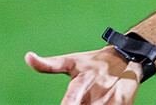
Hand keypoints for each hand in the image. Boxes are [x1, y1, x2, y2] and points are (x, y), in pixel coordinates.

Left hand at [25, 48, 141, 104]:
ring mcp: (113, 101)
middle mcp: (97, 94)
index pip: (70, 102)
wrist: (128, 57)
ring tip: (89, 98)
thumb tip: (27, 56)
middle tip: (80, 99)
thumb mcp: (72, 61)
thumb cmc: (94, 62)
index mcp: (81, 83)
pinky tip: (101, 101)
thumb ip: (49, 65)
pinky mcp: (125, 104)